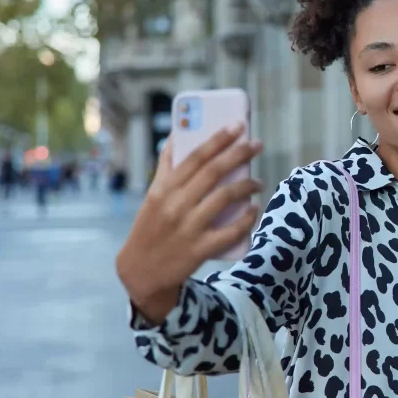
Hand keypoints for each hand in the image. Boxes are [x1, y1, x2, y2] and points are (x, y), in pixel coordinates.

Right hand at [116, 125, 263, 321]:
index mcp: (163, 188)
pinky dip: (246, 218)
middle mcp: (175, 205)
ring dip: (246, 185)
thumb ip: (165, 167)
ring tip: (257, 181)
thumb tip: (177, 136)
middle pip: (213, 172)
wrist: (140, 271)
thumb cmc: (150, 227)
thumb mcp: (152, 196)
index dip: (218, 139)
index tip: (238, 125)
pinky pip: (231, 231)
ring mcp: (188, 227)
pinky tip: (254, 208)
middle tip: (256, 144)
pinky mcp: (199, 249)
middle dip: (238, 154)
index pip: (195, 156)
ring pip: (224, 198)